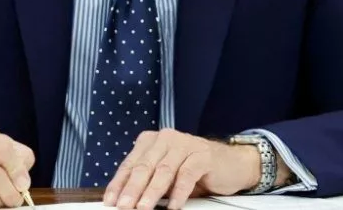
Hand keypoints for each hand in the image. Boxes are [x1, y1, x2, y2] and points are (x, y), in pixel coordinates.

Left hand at [103, 129, 284, 209]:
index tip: (110, 201)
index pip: (130, 164)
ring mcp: (184, 145)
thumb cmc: (194, 170)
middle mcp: (165, 139)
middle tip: (123, 207)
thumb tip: (126, 200)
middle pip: (144, 167)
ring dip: (151, 192)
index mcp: (151, 141)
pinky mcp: (202, 155)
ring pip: (163, 171)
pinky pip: (186, 175)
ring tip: (142, 208)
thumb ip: (148, 181)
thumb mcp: (166, 175)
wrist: (232, 164)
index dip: (119, 184)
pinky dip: (178, 192)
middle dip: (131, 190)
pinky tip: (173, 206)